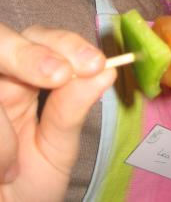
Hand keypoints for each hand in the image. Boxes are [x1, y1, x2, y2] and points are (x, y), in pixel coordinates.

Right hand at [0, 23, 115, 201]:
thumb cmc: (28, 184)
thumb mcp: (56, 148)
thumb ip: (73, 109)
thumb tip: (107, 69)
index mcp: (25, 79)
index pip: (43, 40)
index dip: (66, 44)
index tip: (94, 64)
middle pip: (1, 39)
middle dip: (29, 53)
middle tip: (60, 75)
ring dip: (4, 119)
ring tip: (15, 161)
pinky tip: (1, 171)